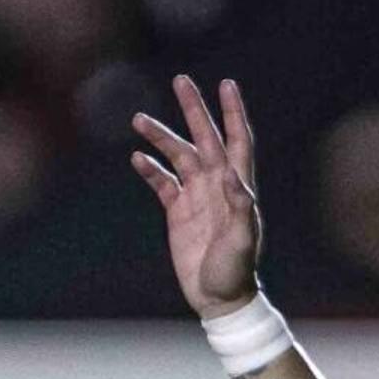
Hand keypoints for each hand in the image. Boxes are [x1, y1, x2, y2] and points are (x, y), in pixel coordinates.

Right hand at [132, 75, 261, 318]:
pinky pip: (162, 182)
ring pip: (178, 156)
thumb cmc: (237, 270)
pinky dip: (150, 169)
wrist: (218, 298)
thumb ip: (240, 207)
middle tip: (180, 81)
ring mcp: (197, 196)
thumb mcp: (241, 239)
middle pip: (204, 138)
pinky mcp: (178, 212)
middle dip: (193, 109)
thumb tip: (233, 176)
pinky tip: (136, 156)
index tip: (226, 84)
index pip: (237, 139)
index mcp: (237, 186)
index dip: (233, 112)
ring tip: (138, 119)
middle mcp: (218, 184)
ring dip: (161, 137)